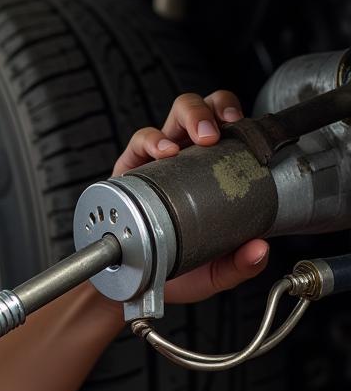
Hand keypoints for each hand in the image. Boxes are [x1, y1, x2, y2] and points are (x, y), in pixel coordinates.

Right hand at [112, 90, 268, 303]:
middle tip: (215, 134)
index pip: (229, 128)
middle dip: (212, 110)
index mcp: (213, 172)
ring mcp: (160, 160)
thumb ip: (238, 264)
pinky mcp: (131, 169)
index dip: (236, 119)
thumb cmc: (174, 269)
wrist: (134, 281)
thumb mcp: (213, 272)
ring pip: (175, 114)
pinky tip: (163, 153)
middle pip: (203, 109)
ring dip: (190, 116)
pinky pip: (140, 140)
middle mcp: (188, 158)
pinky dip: (153, 140)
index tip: (245, 130)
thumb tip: (259, 249)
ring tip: (198, 137)